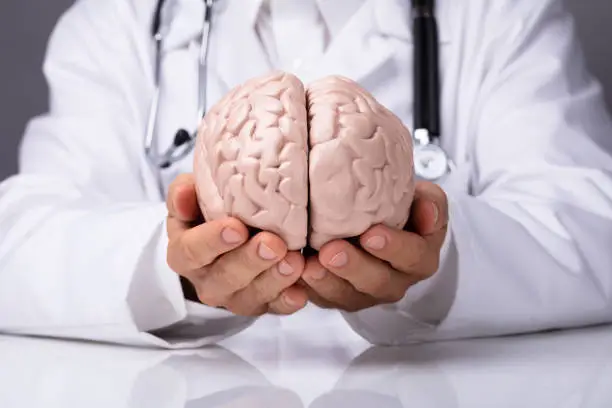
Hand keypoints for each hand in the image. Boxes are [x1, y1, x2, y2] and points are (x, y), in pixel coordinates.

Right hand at [166, 174, 307, 315]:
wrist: (232, 233)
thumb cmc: (211, 210)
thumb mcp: (194, 195)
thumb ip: (185, 191)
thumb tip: (183, 195)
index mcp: (185, 253)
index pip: (191, 251)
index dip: (212, 241)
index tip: (236, 227)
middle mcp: (207, 281)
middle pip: (225, 277)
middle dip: (250, 260)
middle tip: (273, 243)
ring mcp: (235, 297)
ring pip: (251, 296)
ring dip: (274, 280)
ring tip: (295, 261)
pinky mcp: (262, 305)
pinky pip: (275, 308)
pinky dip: (289, 300)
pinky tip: (301, 291)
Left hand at [301, 181, 448, 311]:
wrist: (375, 221)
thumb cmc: (398, 208)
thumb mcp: (421, 199)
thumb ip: (429, 201)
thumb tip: (427, 209)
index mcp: (420, 258)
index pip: (414, 257)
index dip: (394, 248)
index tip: (372, 234)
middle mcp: (394, 281)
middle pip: (378, 282)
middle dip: (354, 268)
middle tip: (332, 251)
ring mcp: (364, 294)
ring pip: (347, 296)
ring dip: (326, 282)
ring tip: (308, 266)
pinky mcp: (336, 297)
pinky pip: (322, 299)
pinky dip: (306, 288)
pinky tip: (294, 273)